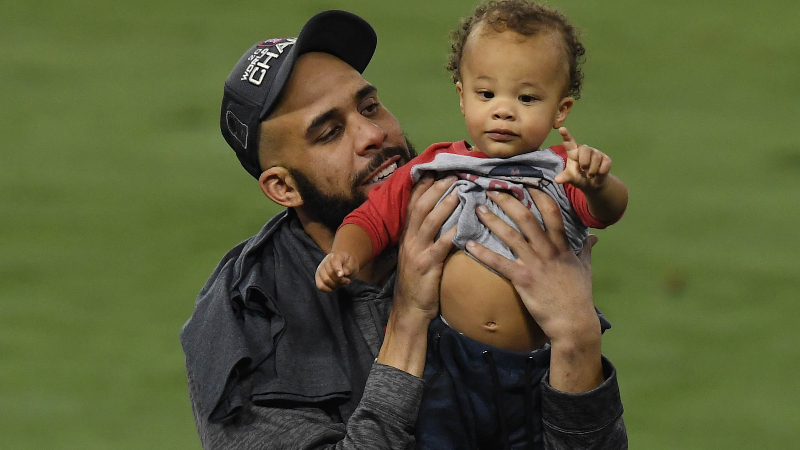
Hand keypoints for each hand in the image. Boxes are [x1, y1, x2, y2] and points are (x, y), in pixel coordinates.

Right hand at [315, 251, 358, 291]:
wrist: (344, 264)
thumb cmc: (349, 264)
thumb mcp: (353, 264)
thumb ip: (349, 268)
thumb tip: (342, 274)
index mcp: (336, 255)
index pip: (334, 262)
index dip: (337, 269)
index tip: (341, 275)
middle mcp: (326, 261)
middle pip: (330, 273)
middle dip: (340, 280)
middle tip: (347, 280)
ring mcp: (320, 269)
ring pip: (326, 281)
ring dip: (336, 285)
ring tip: (341, 283)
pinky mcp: (318, 278)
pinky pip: (321, 286)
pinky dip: (329, 289)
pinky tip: (335, 287)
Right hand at [377, 174, 457, 376]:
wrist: (410, 309)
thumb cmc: (418, 282)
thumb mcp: (417, 255)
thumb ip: (426, 237)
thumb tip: (444, 218)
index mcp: (407, 236)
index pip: (413, 205)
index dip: (423, 187)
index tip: (435, 171)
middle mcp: (409, 240)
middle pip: (420, 208)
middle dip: (435, 189)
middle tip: (451, 175)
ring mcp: (417, 252)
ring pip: (428, 222)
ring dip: (443, 205)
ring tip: (457, 192)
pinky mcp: (427, 266)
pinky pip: (440, 246)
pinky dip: (451, 234)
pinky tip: (463, 226)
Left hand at [467, 189, 603, 391]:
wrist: (573, 322)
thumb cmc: (579, 296)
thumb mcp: (585, 269)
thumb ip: (586, 250)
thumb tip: (593, 237)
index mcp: (563, 246)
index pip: (551, 212)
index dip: (538, 195)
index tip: (525, 183)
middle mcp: (548, 251)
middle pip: (526, 218)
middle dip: (508, 201)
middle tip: (492, 189)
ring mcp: (535, 264)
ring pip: (510, 236)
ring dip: (492, 220)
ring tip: (477, 208)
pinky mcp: (523, 280)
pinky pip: (499, 263)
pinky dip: (482, 253)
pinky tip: (468, 243)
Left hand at [554, 127, 611, 191]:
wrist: (593, 185)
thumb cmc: (579, 178)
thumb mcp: (572, 178)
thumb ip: (565, 177)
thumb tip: (557, 180)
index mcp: (573, 153)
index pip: (569, 142)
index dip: (566, 135)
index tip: (561, 129)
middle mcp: (585, 150)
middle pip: (585, 149)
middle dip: (584, 161)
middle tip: (583, 170)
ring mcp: (596, 153)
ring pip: (596, 158)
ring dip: (592, 170)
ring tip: (590, 175)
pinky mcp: (606, 159)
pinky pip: (605, 163)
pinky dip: (601, 171)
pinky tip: (599, 174)